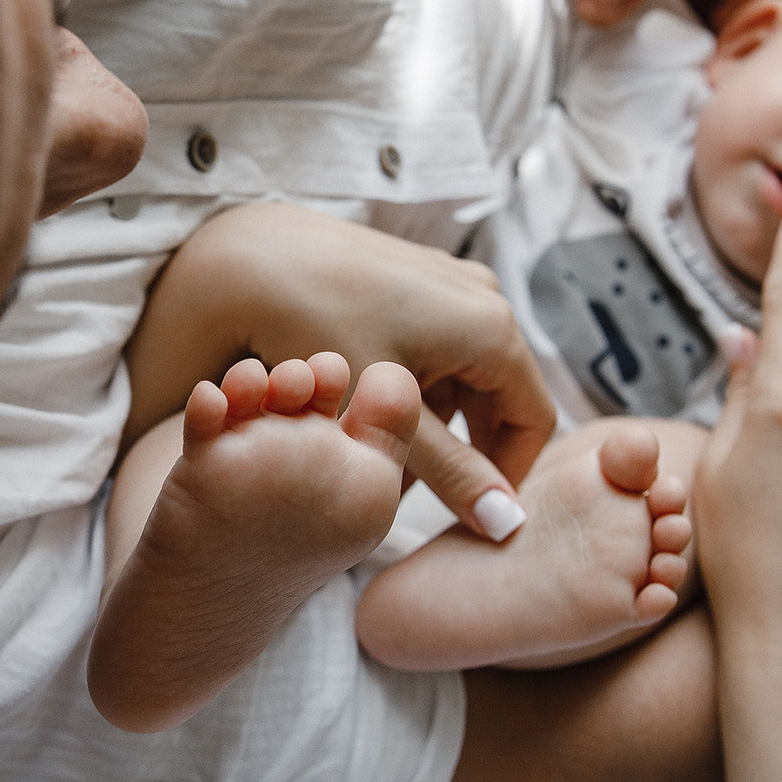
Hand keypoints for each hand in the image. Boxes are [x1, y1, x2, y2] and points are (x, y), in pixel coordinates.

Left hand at [157, 203, 554, 539]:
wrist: (247, 257)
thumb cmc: (314, 326)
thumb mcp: (387, 413)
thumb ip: (452, 474)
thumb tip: (504, 525)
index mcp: (492, 328)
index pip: (534, 421)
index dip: (505, 474)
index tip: (465, 513)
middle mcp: (484, 298)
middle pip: (498, 400)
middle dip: (459, 454)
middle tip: (404, 493)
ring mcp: (450, 283)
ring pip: (462, 379)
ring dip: (430, 426)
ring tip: (372, 458)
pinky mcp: (417, 279)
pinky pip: (436, 349)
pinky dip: (411, 390)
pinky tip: (362, 413)